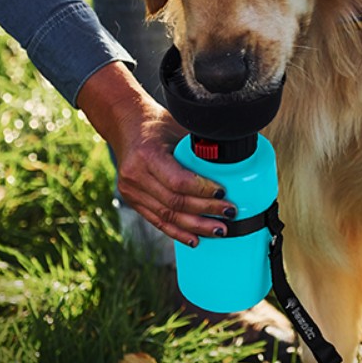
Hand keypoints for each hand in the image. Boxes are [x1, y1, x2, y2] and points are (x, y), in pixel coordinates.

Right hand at [77, 62, 234, 246]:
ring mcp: (131, 190)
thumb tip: (235, 150)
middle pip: (175, 202)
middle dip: (205, 211)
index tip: (224, 193)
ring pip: (167, 216)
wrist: (127, 125)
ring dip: (195, 226)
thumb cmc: (158, 123)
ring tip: (218, 230)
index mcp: (148, 154)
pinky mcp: (132, 200)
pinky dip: (177, 231)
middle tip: (229, 214)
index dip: (203, 191)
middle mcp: (135, 175)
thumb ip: (201, 142)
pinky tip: (194, 239)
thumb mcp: (179, 125)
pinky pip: (157, 220)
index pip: (179, 181)